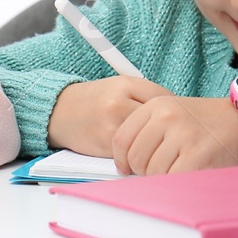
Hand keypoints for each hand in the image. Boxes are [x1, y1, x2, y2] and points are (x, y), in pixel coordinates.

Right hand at [47, 76, 174, 156]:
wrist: (59, 112)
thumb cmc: (94, 100)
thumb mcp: (118, 88)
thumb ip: (144, 96)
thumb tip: (176, 113)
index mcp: (125, 83)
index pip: (164, 97)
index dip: (174, 110)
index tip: (177, 118)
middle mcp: (119, 102)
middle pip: (158, 119)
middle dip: (167, 129)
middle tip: (171, 136)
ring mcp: (112, 123)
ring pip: (147, 138)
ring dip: (154, 144)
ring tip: (156, 146)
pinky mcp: (105, 144)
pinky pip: (133, 152)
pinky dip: (139, 154)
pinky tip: (139, 152)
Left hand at [111, 94, 237, 175]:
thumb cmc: (204, 124)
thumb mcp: (171, 115)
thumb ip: (146, 133)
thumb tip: (125, 164)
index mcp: (156, 105)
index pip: (121, 139)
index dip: (122, 159)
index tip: (127, 168)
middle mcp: (166, 117)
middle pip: (136, 158)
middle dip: (144, 171)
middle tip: (161, 169)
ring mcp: (182, 135)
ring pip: (153, 172)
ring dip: (163, 178)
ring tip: (179, 168)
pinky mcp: (197, 155)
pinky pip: (173, 180)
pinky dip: (177, 184)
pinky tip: (187, 175)